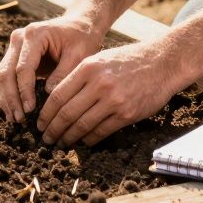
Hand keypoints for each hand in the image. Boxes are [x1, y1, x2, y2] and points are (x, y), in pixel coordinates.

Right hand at [0, 15, 103, 121]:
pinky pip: (5, 76)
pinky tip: (13, 110)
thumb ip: (64, 73)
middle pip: (6, 72)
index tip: (30, 110)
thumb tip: (49, 94)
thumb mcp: (79, 55)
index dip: (25, 91)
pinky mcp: (14, 55)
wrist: (79, 25)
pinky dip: (8, 94)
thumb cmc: (82, 38)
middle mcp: (19, 38)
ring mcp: (14, 46)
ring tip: (15, 119)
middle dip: (11, 98)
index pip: (23, 68)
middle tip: (19, 119)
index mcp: (34, 35)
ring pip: (2, 76)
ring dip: (6, 99)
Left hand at [36, 40, 188, 146]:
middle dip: (53, 129)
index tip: (40, 123)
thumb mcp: (99, 60)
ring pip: (82, 125)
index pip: (58, 96)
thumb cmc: (128, 60)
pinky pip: (101, 131)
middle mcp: (99, 84)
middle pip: (67, 113)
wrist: (162, 63)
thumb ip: (78, 77)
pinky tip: (83, 141)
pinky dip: (89, 139)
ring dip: (69, 137)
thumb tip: (56, 101)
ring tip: (61, 143)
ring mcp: (113, 100)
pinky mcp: (127, 114)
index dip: (46, 113)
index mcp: (88, 68)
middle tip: (46, 139)